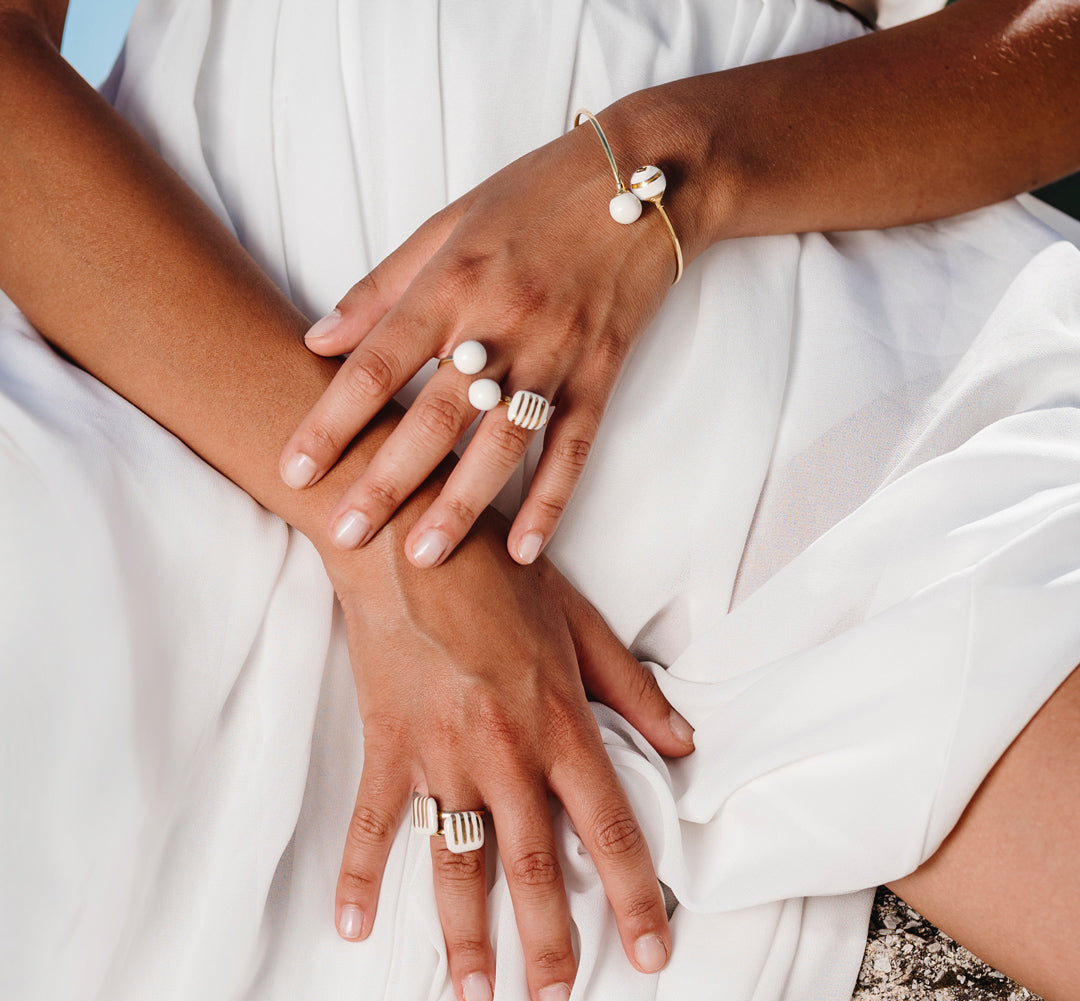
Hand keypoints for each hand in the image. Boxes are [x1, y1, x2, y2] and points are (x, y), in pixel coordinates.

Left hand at [280, 103, 679, 567]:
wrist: (645, 178)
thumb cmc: (534, 197)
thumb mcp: (448, 222)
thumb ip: (382, 288)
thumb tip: (317, 341)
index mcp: (452, 282)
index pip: (377, 364)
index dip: (332, 419)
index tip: (295, 469)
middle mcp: (501, 323)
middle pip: (434, 416)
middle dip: (386, 481)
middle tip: (345, 536)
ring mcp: (556, 354)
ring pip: (503, 442)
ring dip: (462, 504)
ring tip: (422, 557)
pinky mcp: (601, 374)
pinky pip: (574, 446)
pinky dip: (552, 501)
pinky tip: (522, 550)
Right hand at [325, 507, 694, 1000]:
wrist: (411, 542)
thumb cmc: (501, 576)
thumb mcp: (582, 623)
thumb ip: (632, 690)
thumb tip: (683, 745)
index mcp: (559, 724)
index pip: (609, 826)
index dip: (634, 895)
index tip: (649, 953)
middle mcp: (504, 752)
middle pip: (535, 866)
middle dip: (551, 944)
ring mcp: (440, 755)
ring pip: (457, 861)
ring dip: (466, 935)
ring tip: (475, 995)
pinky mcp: (387, 746)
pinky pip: (372, 824)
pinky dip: (358, 877)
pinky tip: (353, 929)